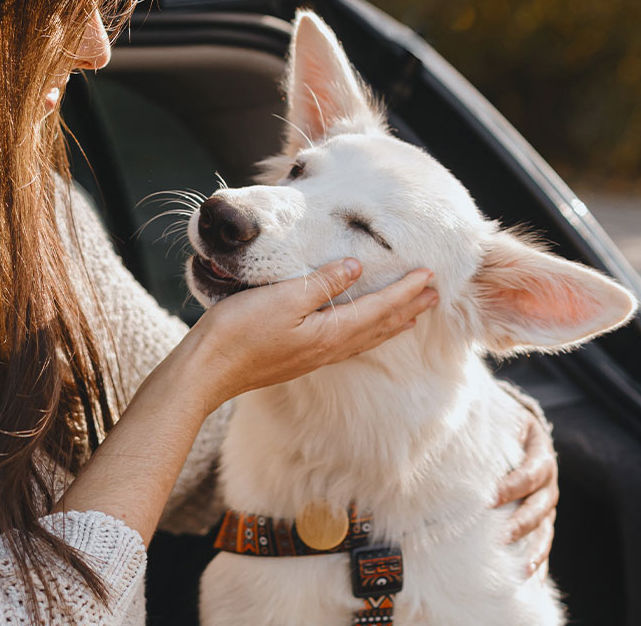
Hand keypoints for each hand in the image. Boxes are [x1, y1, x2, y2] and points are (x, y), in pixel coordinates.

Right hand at [189, 258, 436, 407]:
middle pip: (379, 326)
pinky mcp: (298, 358)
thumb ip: (321, 283)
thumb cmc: (238, 333)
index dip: (406, 291)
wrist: (204, 373)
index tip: (430, 275)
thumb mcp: (282, 298)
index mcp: (329, 333)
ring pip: (364, 337)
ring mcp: (313, 356)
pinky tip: (361, 330)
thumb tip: (356, 268)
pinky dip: (366, 332)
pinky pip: (346, 343)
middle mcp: (327, 348)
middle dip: (408, 308)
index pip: (379, 308)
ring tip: (411, 314)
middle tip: (436, 295)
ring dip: (391, 322)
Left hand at [492, 401, 557, 575]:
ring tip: (522, 570)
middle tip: (500, 538)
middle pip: (540, 506)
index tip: (489, 499)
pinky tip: (532, 582)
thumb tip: (449, 459)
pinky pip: (543, 546)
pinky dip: (539, 564)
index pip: (530, 474)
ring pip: (545, 531)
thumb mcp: (500, 427)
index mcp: (540, 456)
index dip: (512, 487)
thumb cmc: (503, 431)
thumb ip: (486, 441)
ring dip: (535, 551)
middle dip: (521, 523)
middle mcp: (548, 484)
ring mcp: (547, 507)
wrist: (520, 433)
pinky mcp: (542, 524)